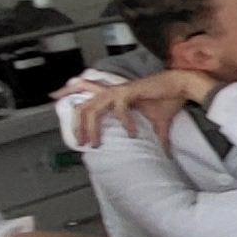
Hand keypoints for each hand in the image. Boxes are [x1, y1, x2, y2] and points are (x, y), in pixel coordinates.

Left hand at [60, 68, 215, 147]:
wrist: (182, 86)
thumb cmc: (169, 100)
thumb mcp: (158, 123)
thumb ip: (156, 136)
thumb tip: (164, 151)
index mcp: (115, 95)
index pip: (85, 91)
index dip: (68, 92)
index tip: (54, 97)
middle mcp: (112, 92)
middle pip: (82, 105)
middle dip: (77, 125)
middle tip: (80, 142)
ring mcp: (118, 91)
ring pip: (92, 107)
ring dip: (90, 127)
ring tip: (95, 143)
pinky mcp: (129, 92)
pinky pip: (118, 109)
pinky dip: (124, 123)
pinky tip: (132, 133)